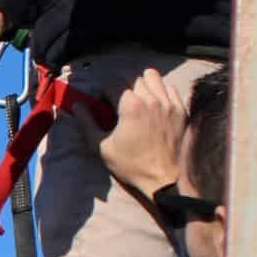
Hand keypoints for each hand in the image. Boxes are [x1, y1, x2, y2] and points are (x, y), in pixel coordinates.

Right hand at [99, 67, 190, 199]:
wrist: (164, 179)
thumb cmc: (131, 165)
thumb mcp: (101, 147)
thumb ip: (87, 122)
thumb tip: (77, 105)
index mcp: (130, 105)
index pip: (111, 82)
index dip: (101, 90)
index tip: (100, 101)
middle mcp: (151, 99)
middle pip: (132, 77)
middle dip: (121, 86)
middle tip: (117, 101)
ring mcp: (168, 103)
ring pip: (153, 77)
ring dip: (142, 84)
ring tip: (137, 99)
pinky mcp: (180, 110)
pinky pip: (169, 89)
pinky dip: (160, 92)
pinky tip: (154, 106)